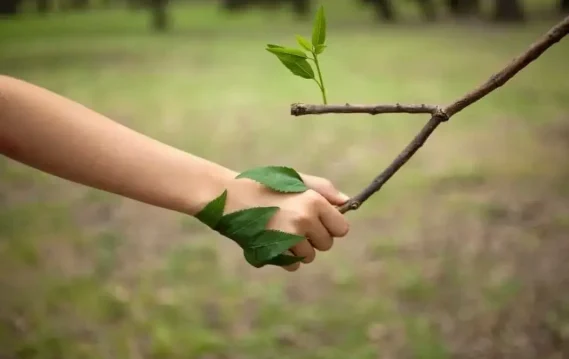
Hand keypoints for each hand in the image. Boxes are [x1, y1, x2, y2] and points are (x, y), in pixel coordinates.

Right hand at [223, 172, 350, 271]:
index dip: (331, 226)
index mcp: (313, 201)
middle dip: (314, 238)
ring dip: (299, 249)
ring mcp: (288, 238)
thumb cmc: (265, 185)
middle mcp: (304, 220)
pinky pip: (292, 265)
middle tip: (294, 223)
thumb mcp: (296, 180)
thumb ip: (324, 190)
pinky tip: (272, 241)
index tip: (318, 221)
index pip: (341, 228)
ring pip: (309, 256)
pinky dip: (285, 258)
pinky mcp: (274, 252)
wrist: (229, 196)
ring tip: (280, 230)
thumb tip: (348, 202)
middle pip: (326, 244)